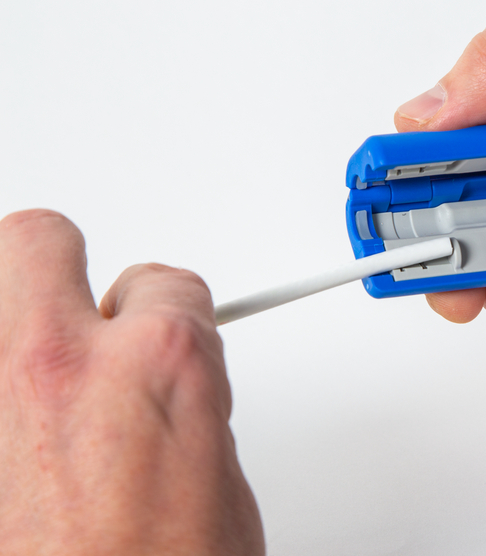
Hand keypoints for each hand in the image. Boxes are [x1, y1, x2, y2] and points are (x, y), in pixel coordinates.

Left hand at [0, 210, 262, 554]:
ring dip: (6, 334)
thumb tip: (163, 394)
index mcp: (160, 366)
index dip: (167, 317)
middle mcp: (58, 364)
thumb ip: (187, 411)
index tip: (157, 337)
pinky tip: (10, 449)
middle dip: (59, 271)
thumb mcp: (220, 491)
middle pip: (37, 239)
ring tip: (29, 395)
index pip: (166, 283)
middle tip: (73, 321)